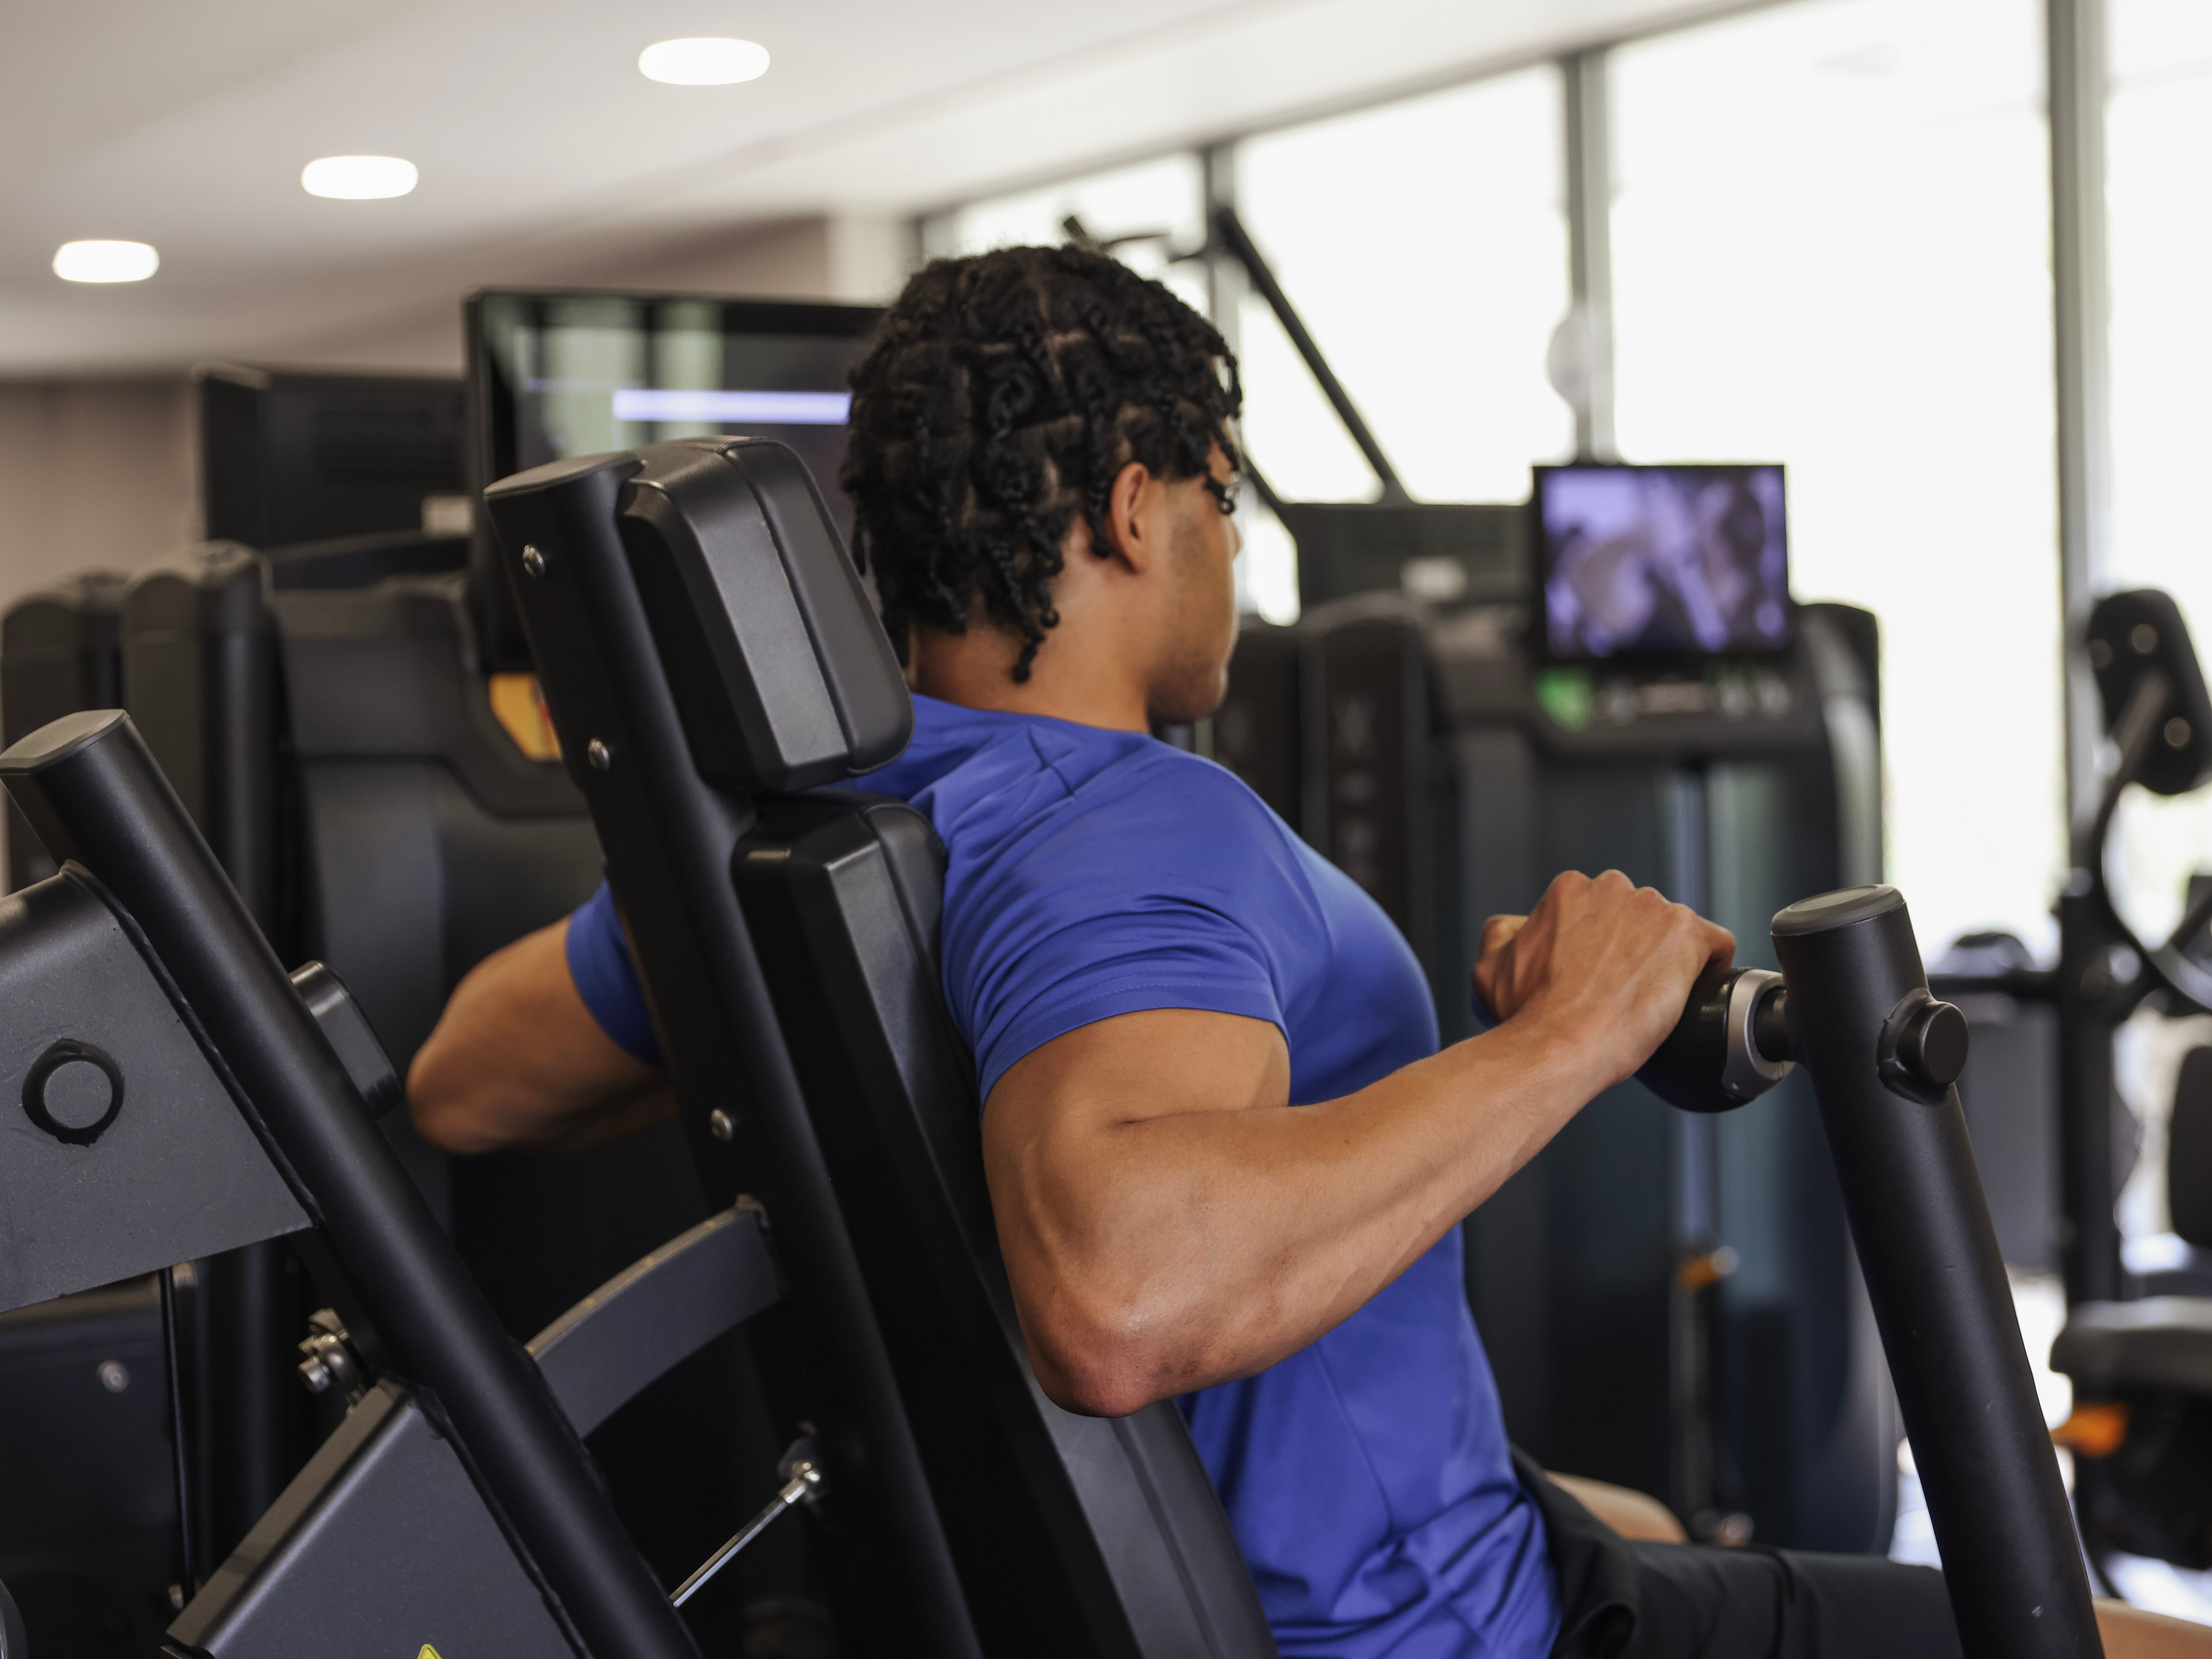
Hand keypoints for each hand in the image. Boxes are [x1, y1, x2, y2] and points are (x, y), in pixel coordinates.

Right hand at [1473, 870, 1734, 1092]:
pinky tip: (1690, 992)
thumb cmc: (1528, 1015)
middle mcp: (1612, 888)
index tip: (1596, 975)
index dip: (1599, 946)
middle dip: (1634, 947)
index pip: (1600, 909)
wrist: (1560, 1046)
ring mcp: (1654, 908)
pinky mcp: (1688, 934)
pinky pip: (1716, 943)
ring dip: (1667, 959)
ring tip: (1648, 999)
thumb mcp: (1490, 966)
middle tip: (1621, 989)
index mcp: (1568, 890)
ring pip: (1673, 931)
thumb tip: (1519, 925)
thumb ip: (1503, 933)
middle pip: (1638, 915)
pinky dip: (1710, 966)